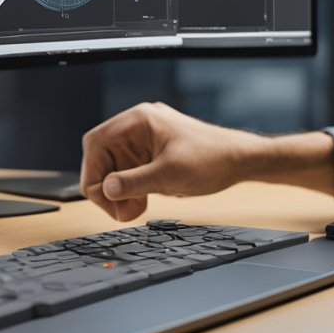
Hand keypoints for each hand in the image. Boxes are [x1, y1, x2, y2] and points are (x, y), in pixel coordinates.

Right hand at [79, 102, 261, 221]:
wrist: (240, 160)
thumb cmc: (212, 158)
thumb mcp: (171, 174)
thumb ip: (135, 182)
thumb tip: (107, 189)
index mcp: (138, 120)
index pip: (96, 143)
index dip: (93, 172)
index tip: (101, 197)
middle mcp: (137, 127)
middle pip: (102, 157)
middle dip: (107, 186)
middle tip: (118, 212)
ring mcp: (145, 141)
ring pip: (114, 168)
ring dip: (118, 192)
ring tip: (133, 212)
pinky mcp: (152, 156)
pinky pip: (129, 173)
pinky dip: (130, 190)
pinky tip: (141, 204)